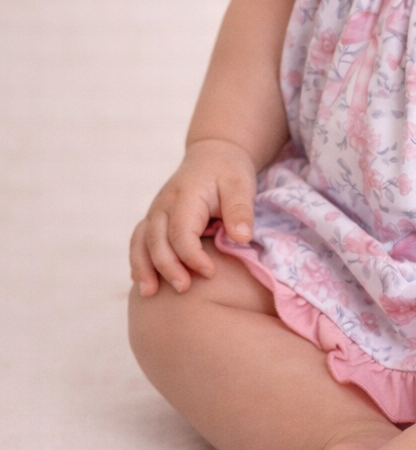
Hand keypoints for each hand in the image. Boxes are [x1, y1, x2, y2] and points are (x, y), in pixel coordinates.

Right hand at [129, 138, 256, 296]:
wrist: (213, 155)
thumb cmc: (228, 171)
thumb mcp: (241, 184)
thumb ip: (240, 209)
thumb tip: (242, 238)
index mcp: (184, 196)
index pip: (181, 232)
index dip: (192, 256)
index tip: (210, 273)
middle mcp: (163, 204)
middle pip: (156, 240)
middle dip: (167, 267)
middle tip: (183, 289)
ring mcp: (155, 212)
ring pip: (140, 242)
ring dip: (143, 267)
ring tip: (149, 293)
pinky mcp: (154, 219)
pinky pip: (139, 241)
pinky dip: (138, 261)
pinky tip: (143, 282)